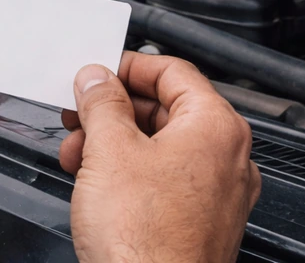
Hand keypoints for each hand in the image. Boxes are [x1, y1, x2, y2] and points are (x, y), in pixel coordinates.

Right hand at [60, 52, 261, 262]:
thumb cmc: (145, 239)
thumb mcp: (109, 149)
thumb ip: (102, 102)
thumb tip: (97, 79)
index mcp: (215, 128)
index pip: (172, 71)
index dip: (126, 66)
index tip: (96, 72)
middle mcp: (226, 159)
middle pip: (164, 108)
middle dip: (112, 110)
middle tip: (79, 112)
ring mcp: (215, 194)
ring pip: (158, 145)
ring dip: (111, 141)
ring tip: (77, 152)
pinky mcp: (197, 221)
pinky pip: (161, 178)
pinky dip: (126, 171)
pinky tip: (93, 180)